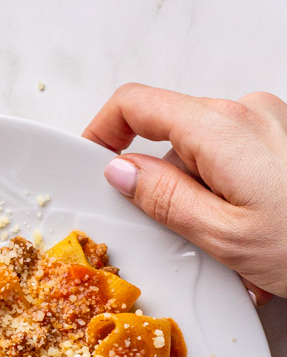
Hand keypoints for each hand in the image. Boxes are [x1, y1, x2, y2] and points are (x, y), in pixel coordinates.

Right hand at [83, 83, 286, 302]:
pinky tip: (252, 240)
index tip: (89, 162)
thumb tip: (121, 172)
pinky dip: (229, 197)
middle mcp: (247, 112)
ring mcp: (270, 122)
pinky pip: (235, 160)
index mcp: (221, 128)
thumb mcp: (223, 237)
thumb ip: (163, 199)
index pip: (135, 104)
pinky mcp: (284, 140)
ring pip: (204, 154)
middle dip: (162, 187)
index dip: (100, 131)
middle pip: (171, 136)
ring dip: (201, 200)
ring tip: (231, 251)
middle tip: (177, 239)